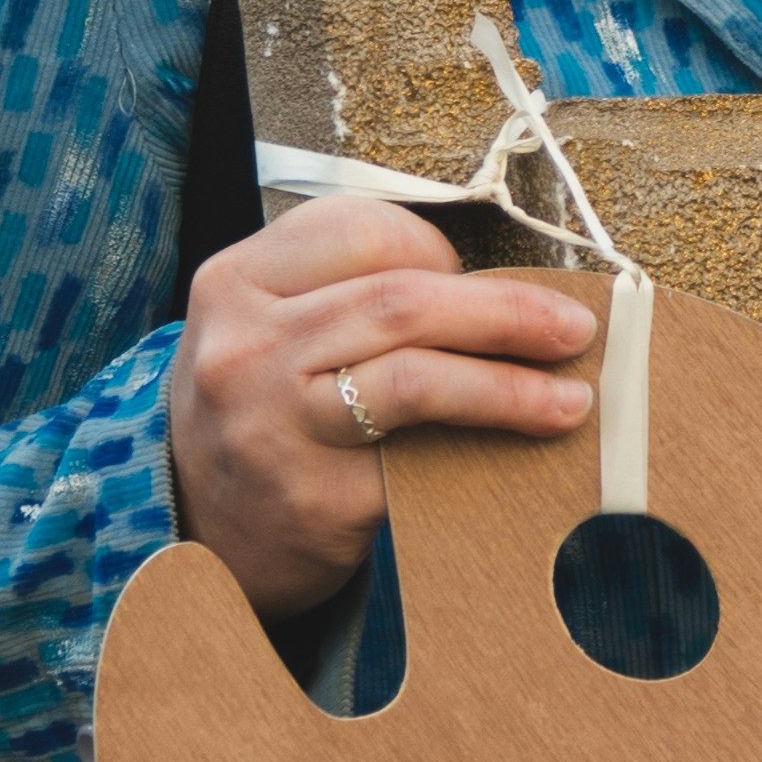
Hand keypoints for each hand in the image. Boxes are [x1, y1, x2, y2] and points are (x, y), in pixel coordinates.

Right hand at [166, 192, 595, 622]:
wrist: (189, 529)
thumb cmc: (258, 413)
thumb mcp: (271, 331)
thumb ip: (350, 297)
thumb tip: (497, 296)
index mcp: (238, 281)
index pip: (365, 232)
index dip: (439, 251)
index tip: (481, 283)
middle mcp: (248, 345)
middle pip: (403, 300)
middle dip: (506, 312)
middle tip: (572, 331)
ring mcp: (275, 423)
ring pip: (416, 378)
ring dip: (511, 385)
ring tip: (569, 399)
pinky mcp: (314, 496)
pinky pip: (419, 462)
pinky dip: (482, 448)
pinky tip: (520, 453)